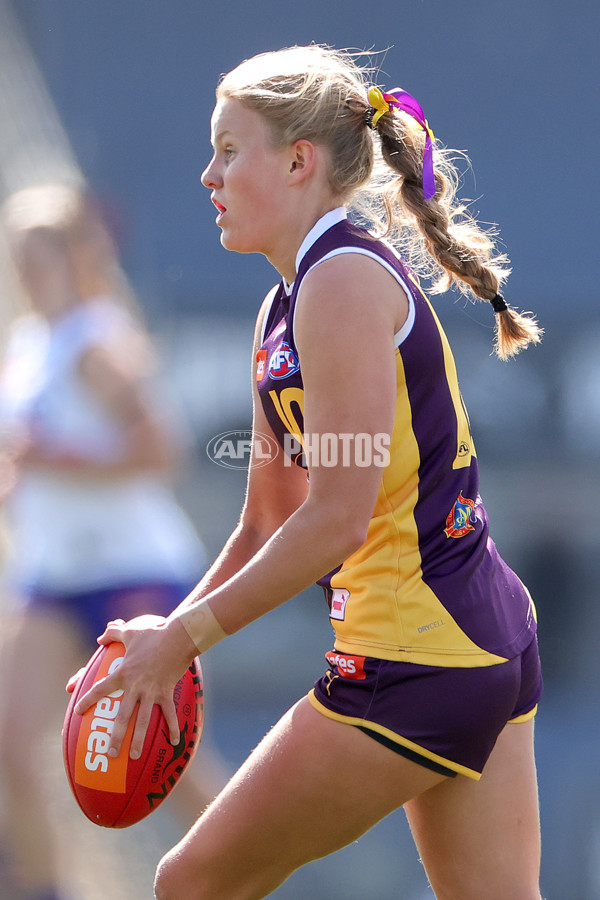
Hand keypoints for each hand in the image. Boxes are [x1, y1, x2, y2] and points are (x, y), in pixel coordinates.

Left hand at [72, 614, 197, 759]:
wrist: (177, 637)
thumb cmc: (153, 634)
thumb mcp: (130, 632)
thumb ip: (113, 634)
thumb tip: (101, 636)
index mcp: (123, 673)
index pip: (100, 689)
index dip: (87, 700)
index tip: (77, 712)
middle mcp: (135, 687)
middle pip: (123, 716)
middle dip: (116, 737)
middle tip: (110, 754)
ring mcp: (151, 692)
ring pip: (143, 721)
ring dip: (138, 740)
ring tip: (133, 756)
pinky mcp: (166, 692)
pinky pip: (169, 714)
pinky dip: (172, 728)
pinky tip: (173, 742)